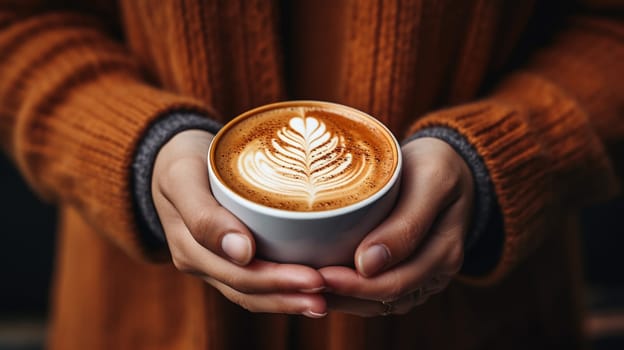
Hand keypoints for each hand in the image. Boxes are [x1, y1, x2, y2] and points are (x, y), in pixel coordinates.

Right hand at [151, 130, 326, 317]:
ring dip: (289, 300)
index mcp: (190, 248)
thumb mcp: (183, 176)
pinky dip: (282, 288)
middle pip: (249, 291)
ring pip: (253, 294)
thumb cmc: (180, 161)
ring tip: (325, 301)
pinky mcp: (227, 257)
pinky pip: (255, 282)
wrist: (170, 159)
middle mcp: (201, 263)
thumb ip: (204, 214)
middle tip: (329, 293)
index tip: (315, 278)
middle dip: (290, 295)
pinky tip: (310, 287)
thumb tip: (243, 254)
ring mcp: (213, 263)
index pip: (239, 275)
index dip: (278, 281)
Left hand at [319, 137, 473, 315]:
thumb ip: (407, 222)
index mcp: (444, 253)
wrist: (449, 163)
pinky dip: (349, 294)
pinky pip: (376, 295)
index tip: (322, 274)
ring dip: (342, 300)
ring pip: (378, 304)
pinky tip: (321, 283)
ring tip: (306, 287)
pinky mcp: (404, 271)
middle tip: (304, 282)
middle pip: (384, 299)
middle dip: (342, 295)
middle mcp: (434, 274)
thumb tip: (367, 265)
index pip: (396, 283)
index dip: (356, 285)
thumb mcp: (431, 180)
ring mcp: (420, 276)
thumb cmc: (438, 164)